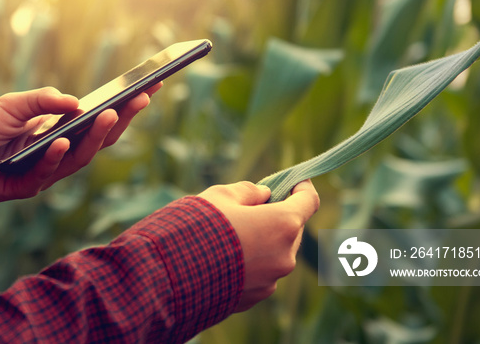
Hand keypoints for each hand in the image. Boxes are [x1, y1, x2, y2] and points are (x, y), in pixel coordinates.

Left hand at [0, 85, 160, 220]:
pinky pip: (44, 172)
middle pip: (100, 140)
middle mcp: (59, 154)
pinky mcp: (25, 186)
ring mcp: (45, 172)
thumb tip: (75, 101)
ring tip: (109, 114)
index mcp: (60, 132)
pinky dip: (53, 157)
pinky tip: (60, 141)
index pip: (100, 119)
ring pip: (80, 158)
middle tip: (143, 98)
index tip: (151, 85)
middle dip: (124, 119)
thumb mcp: (10, 105)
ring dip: (96, 137)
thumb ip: (41, 101)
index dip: (125, 105)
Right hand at [198, 180, 318, 311]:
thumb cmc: (198, 227)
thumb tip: (263, 195)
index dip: (302, 188)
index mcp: (283, 224)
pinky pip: (260, 273)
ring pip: (276, 253)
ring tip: (229, 235)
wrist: (171, 275)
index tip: (295, 182)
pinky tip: (222, 257)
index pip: (309, 201)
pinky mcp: (255, 298)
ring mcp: (271, 281)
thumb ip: (249, 191)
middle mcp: (284, 256)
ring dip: (263, 241)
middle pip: (292, 229)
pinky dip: (249, 263)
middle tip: (253, 207)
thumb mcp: (222, 195)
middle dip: (278, 216)